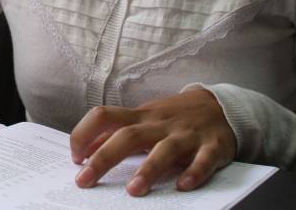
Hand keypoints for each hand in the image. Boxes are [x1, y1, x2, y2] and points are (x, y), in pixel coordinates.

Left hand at [69, 89, 236, 195]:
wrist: (221, 105)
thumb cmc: (174, 116)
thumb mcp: (143, 119)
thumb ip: (116, 131)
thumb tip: (84, 148)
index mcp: (140, 116)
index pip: (104, 116)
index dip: (85, 133)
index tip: (74, 156)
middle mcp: (160, 124)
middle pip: (128, 136)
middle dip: (104, 157)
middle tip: (84, 180)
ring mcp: (187, 135)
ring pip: (165, 149)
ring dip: (149, 169)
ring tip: (133, 191)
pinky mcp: (213, 146)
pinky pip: (204, 160)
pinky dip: (194, 173)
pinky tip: (182, 186)